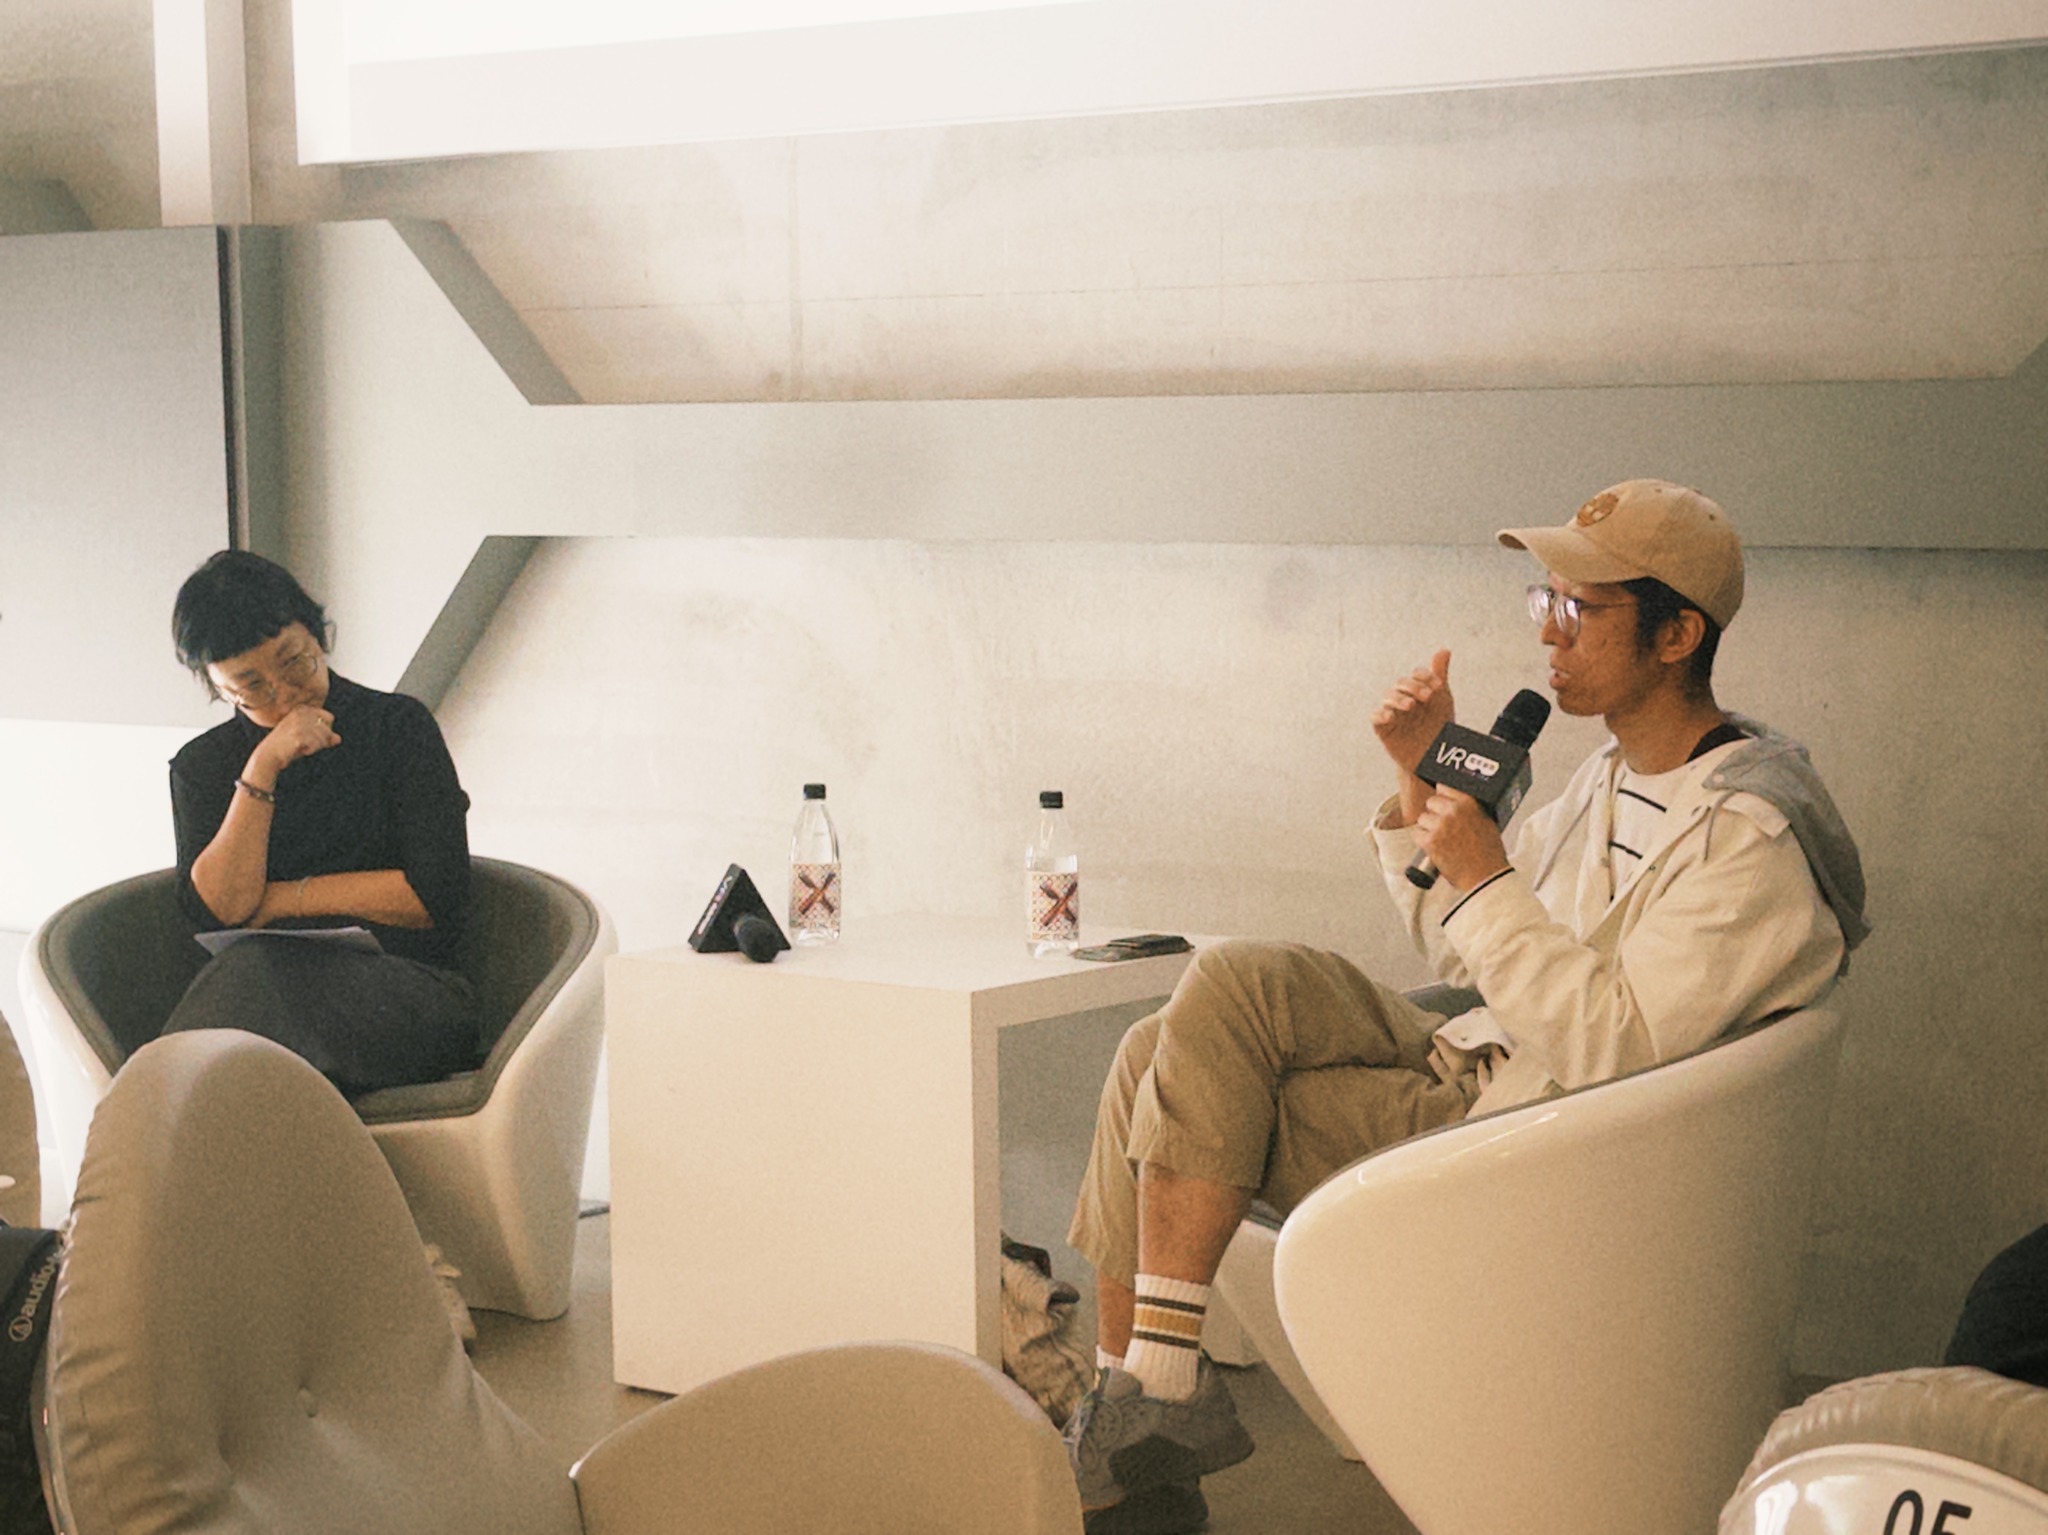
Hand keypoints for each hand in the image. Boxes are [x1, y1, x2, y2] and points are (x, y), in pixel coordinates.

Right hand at [252, 705, 338, 778]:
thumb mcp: (307, 737)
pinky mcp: (299, 735)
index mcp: (303, 708)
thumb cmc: (288, 746)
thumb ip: (324, 736)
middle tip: (305, 744)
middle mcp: (302, 712)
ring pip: (325, 737)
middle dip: (321, 740)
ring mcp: (300, 723)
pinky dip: (311, 750)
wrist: (268, 755)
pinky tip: (299, 749)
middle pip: (328, 729)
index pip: (330, 717)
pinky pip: (317, 745)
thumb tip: (338, 739)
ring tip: (301, 746)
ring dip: (316, 746)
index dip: (325, 731)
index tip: (311, 736)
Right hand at [1372, 648, 1452, 819]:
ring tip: (1411, 705)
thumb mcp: (1442, 700)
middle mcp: (1403, 697)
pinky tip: (1390, 716)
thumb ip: (1440, 675)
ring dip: (1398, 698)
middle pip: (1401, 683)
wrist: (1434, 757)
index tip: (1438, 686)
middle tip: (1428, 697)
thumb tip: (1444, 649)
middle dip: (1414, 687)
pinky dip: (1380, 714)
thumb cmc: (1438, 726)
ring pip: (1388, 697)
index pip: (1416, 675)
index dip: (1425, 677)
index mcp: (1417, 689)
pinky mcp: (1384, 728)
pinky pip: (1376, 717)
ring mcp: (1392, 712)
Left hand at [1412, 785, 1508, 891]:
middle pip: (1431, 802)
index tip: (1442, 804)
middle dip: (1434, 813)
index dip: (1442, 797)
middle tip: (1441, 826)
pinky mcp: (1430, 841)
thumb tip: (1457, 803)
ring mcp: (1440, 825)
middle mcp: (1454, 811)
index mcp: (1469, 803)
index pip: (1444, 787)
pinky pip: (1417, 834)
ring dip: (1427, 827)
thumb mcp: (1486, 822)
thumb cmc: (1488, 853)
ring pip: (1422, 818)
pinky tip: (1432, 846)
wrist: (1485, 876)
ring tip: (1439, 839)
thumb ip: (1471, 809)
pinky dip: (1422, 840)